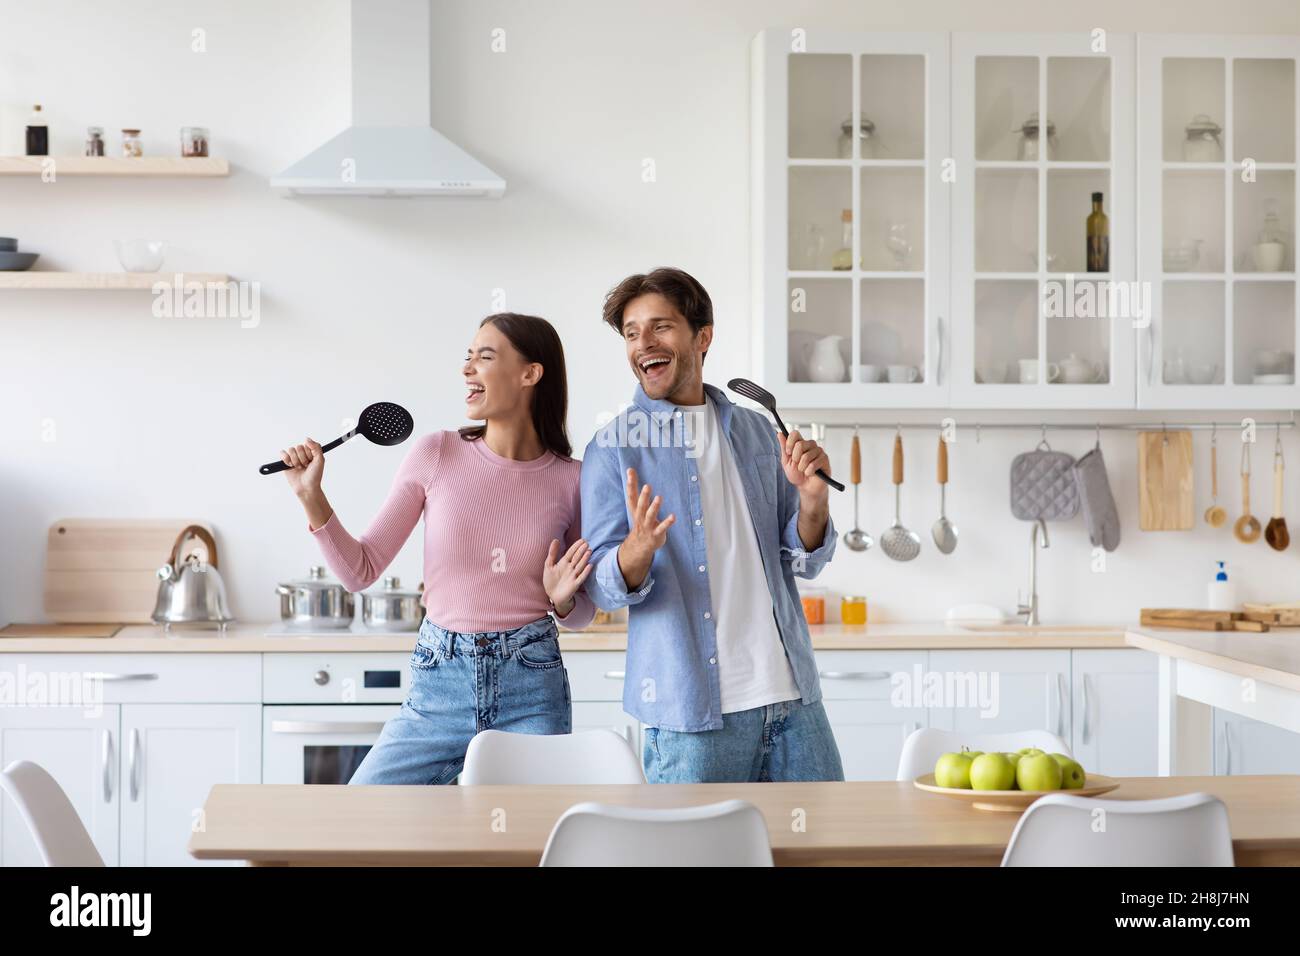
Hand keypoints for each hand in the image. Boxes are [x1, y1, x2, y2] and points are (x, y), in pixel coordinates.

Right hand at [280, 437, 324, 497]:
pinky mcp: (285, 462)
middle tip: (305, 466)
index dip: (309, 454)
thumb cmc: (315, 475)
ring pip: (291, 450)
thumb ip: (316, 447)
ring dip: (296, 460)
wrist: (307, 487)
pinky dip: (286, 459)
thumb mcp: (320, 460)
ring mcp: (293, 457)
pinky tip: (290, 465)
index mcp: (310, 451)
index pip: (307, 444)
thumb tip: (306, 438)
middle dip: (302, 458)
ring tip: (299, 468)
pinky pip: (282, 453)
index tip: (312, 462)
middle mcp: (302, 453)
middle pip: (298, 447)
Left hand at [543, 538, 592, 614]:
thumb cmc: (550, 580)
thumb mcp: (548, 565)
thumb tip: (555, 539)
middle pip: (577, 558)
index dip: (576, 546)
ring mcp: (573, 576)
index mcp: (564, 563)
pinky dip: (586, 572)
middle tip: (586, 543)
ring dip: (585, 559)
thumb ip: (552, 553)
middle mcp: (570, 568)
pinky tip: (590, 565)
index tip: (582, 540)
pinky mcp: (575, 584)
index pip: (571, 552)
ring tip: (589, 551)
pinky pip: (581, 577)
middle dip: (581, 550)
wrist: (552, 595)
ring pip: (580, 566)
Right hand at [616, 467, 674, 590]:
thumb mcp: (636, 506)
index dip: (631, 484)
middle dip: (643, 496)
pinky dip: (667, 522)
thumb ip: (634, 489)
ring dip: (654, 507)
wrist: (640, 545)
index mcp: (636, 510)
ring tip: (659, 498)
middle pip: (640, 506)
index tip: (630, 471)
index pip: (631, 495)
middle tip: (648, 486)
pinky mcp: (656, 534)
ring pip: (650, 516)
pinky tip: (673, 516)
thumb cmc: (641, 520)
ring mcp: (648, 526)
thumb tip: (630, 469)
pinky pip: (662, 528)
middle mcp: (640, 517)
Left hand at [779, 429, 830, 498]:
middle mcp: (810, 445)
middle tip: (797, 465)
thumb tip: (779, 434)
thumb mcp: (786, 462)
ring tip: (804, 470)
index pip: (795, 434)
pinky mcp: (825, 459)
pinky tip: (811, 473)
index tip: (788, 452)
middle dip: (795, 458)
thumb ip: (784, 448)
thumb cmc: (797, 475)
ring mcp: (818, 451)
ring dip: (802, 467)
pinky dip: (809, 472)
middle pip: (800, 444)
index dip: (790, 443)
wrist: (806, 487)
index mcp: (800, 444)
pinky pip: (813, 464)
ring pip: (806, 456)